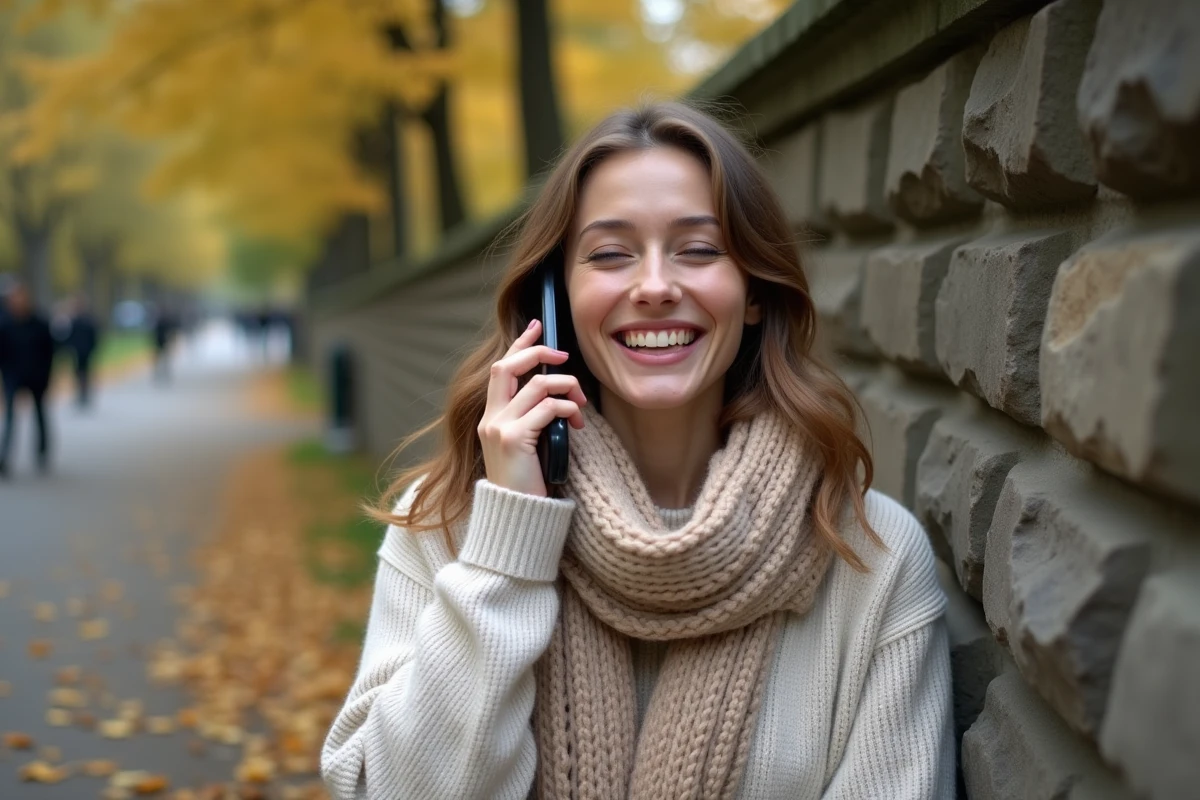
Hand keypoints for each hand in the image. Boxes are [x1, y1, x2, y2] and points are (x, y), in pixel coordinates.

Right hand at [478, 319, 586, 496]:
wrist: (517, 517)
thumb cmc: (527, 484)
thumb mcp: (527, 445)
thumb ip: (533, 418)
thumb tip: (558, 393)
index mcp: (491, 418)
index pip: (500, 368)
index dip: (520, 344)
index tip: (538, 326)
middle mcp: (490, 418)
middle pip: (509, 365)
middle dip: (540, 354)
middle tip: (564, 358)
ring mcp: (499, 428)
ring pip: (538, 385)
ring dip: (568, 388)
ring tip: (580, 405)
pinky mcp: (514, 439)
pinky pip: (549, 408)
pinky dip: (569, 409)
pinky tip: (577, 424)